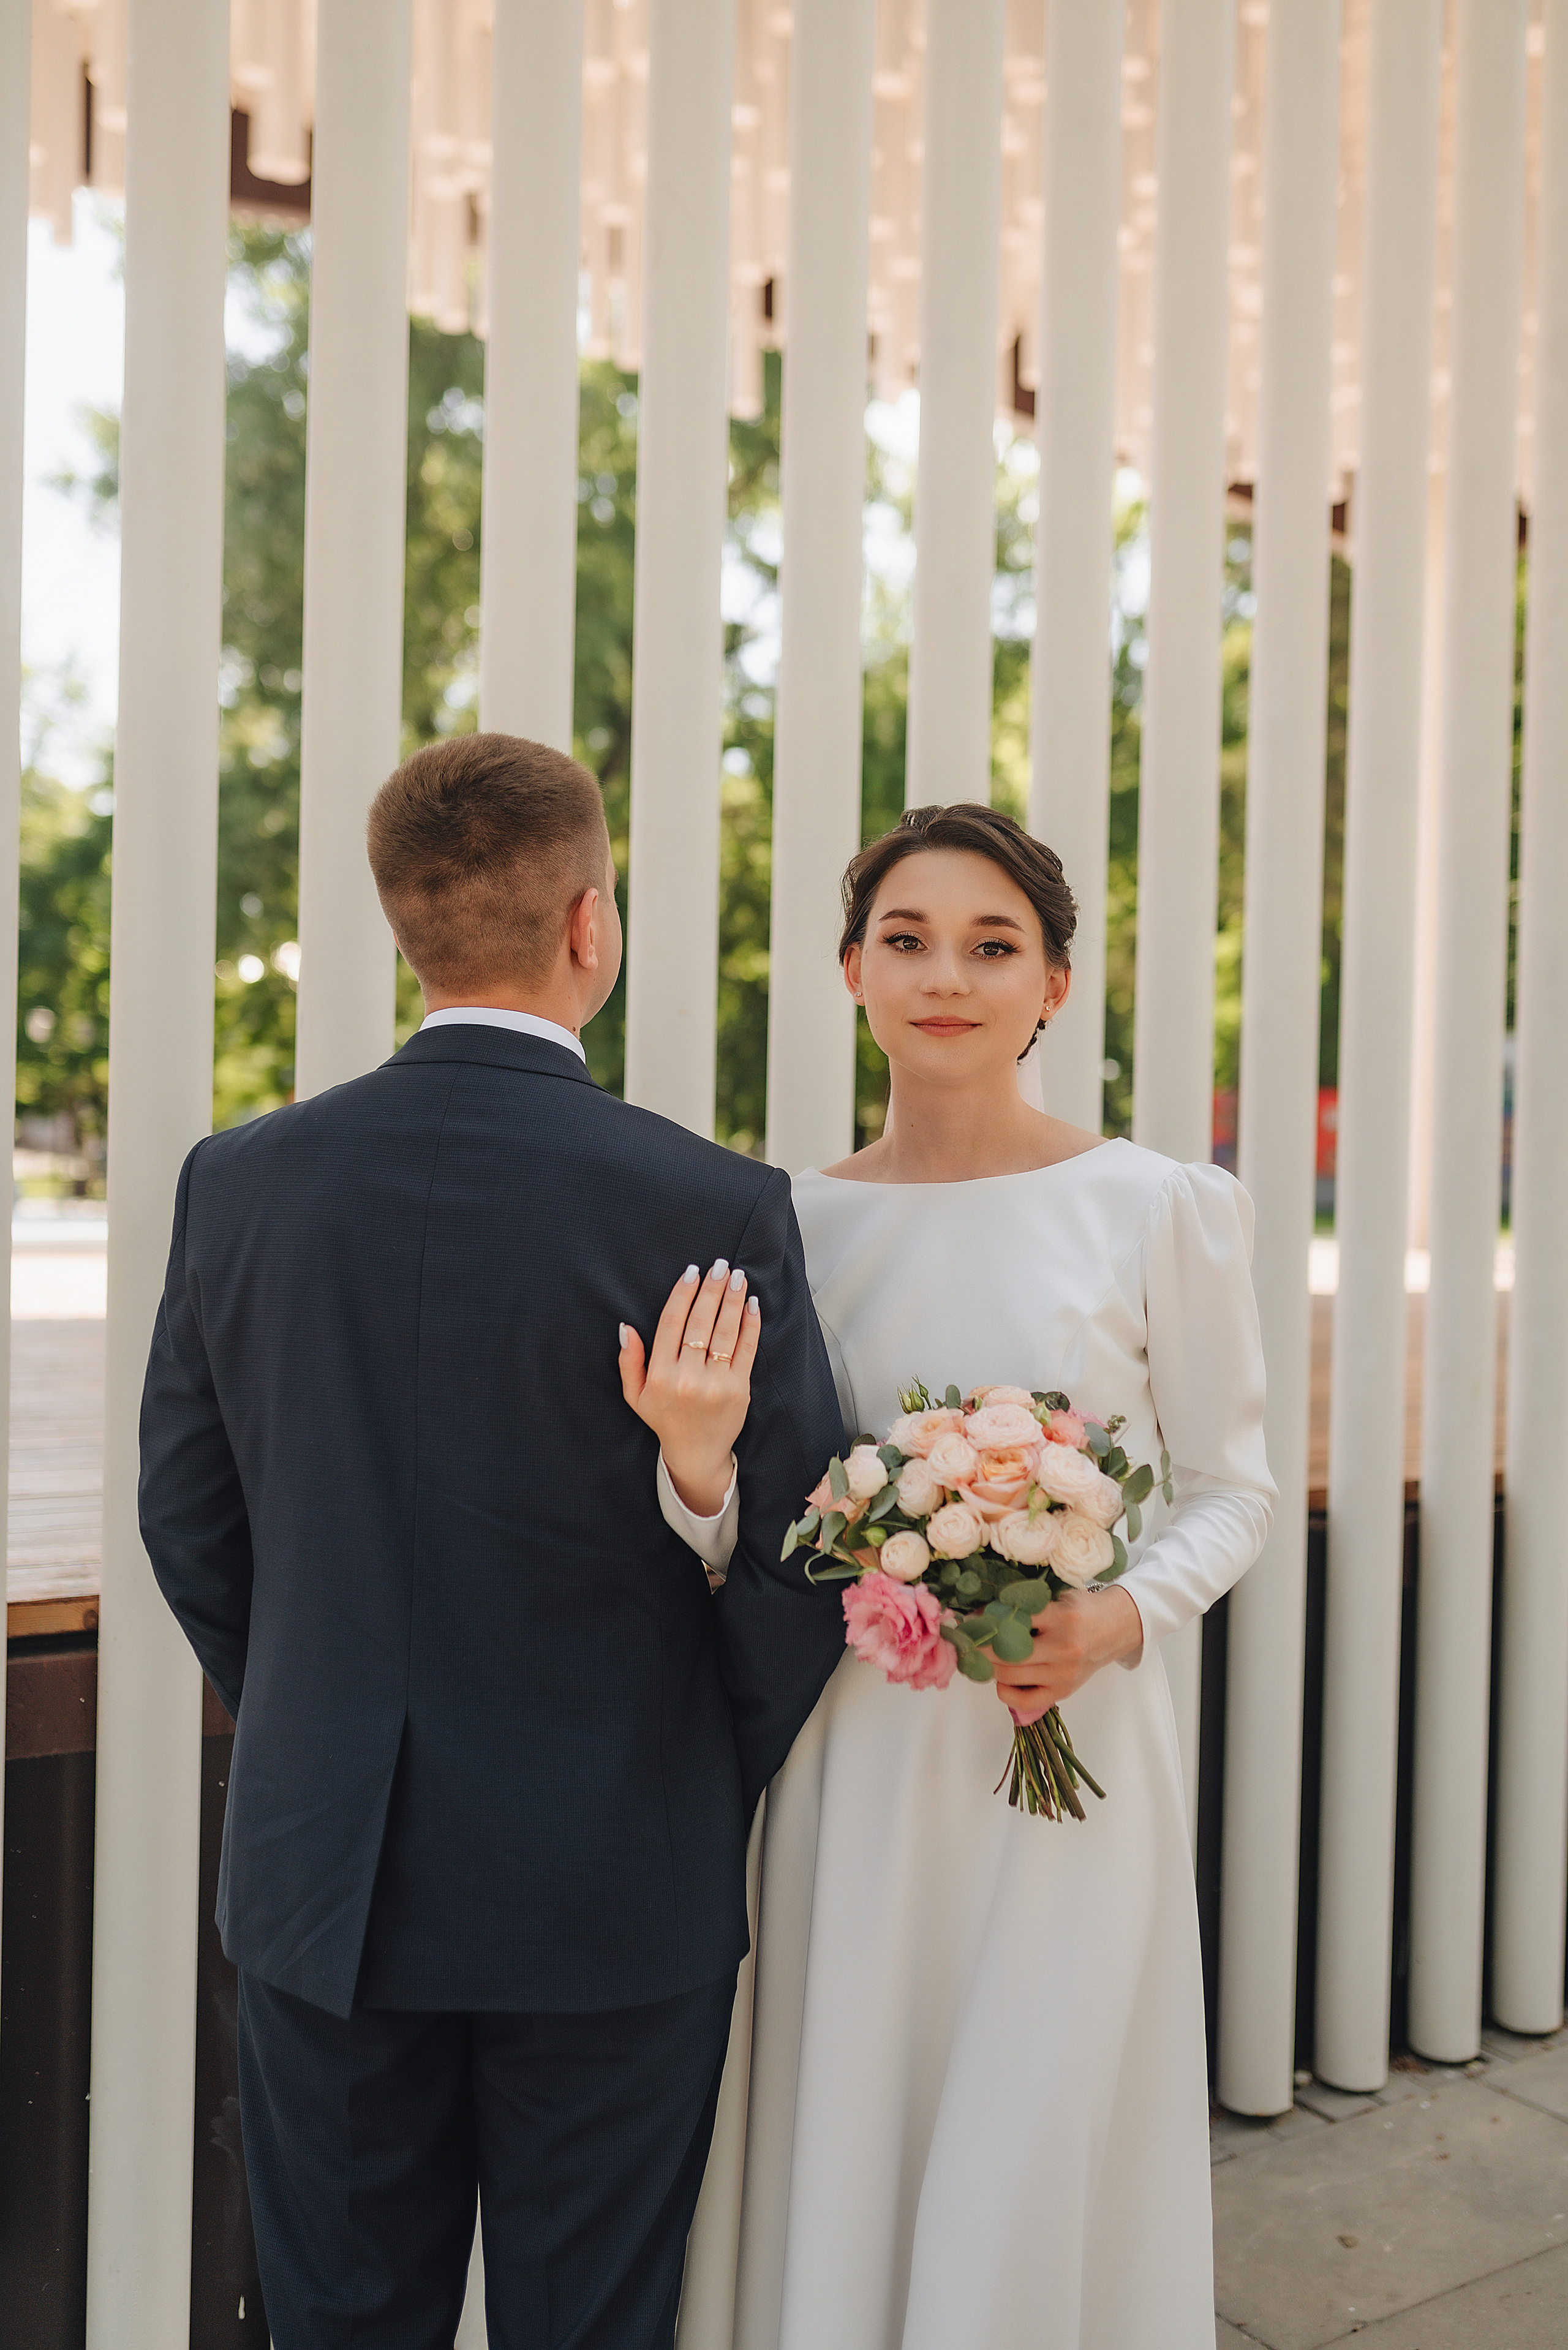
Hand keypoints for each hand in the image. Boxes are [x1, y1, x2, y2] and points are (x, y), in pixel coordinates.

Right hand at [618, 1260, 761, 1516]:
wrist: (696, 1454)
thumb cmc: (665, 1419)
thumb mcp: (636, 1395)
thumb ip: (630, 1361)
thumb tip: (626, 1328)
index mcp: (660, 1375)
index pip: (671, 1324)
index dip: (682, 1294)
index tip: (691, 1272)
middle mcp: (686, 1377)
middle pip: (700, 1322)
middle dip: (711, 1290)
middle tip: (719, 1266)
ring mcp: (715, 1383)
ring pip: (725, 1332)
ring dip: (732, 1300)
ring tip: (737, 1276)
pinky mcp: (739, 1389)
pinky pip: (746, 1350)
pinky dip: (750, 1325)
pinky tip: (751, 1305)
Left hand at [987, 1586, 1143, 1724]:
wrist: (1115, 1629)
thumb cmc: (1082, 1610)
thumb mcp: (1058, 1595)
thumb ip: (1027, 1602)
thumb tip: (983, 1611)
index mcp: (1062, 1617)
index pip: (1014, 1619)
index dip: (988, 1619)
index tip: (972, 1619)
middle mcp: (1063, 1648)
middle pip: (1007, 1652)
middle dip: (981, 1647)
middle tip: (967, 1640)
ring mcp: (1063, 1674)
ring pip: (1010, 1676)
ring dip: (988, 1666)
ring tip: (980, 1656)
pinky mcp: (1062, 1692)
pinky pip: (1024, 1700)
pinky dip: (1005, 1691)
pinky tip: (1002, 1678)